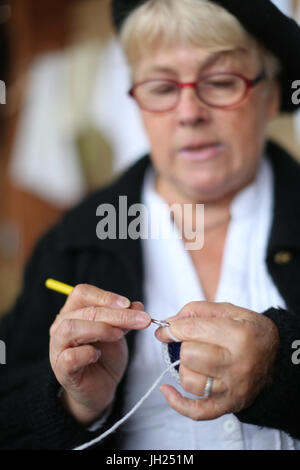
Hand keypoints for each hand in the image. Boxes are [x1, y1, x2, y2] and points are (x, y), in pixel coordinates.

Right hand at [49, 284, 149, 424]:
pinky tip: (98, 355)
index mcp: (74, 311)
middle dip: (116, 315)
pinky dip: (87, 353)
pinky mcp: (62, 368)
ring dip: (100, 329)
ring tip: (118, 335)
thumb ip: (125, 317)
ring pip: (71, 328)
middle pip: (85, 311)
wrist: (101, 386)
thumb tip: (138, 306)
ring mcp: (58, 347)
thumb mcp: (118, 332)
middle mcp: (61, 325)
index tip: (128, 304)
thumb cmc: (106, 355)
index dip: (105, 296)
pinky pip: (70, 356)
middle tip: (141, 320)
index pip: (82, 293)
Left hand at [155, 301, 278, 420]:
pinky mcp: (228, 405)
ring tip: (196, 361)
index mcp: (239, 335)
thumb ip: (197, 311)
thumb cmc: (249, 331)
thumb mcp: (230, 311)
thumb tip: (168, 324)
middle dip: (184, 346)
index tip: (166, 329)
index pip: (192, 330)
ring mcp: (232, 387)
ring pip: (188, 380)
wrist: (276, 358)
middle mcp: (237, 363)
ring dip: (185, 368)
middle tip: (194, 343)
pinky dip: (177, 402)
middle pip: (188, 355)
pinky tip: (167, 390)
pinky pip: (196, 411)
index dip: (173, 329)